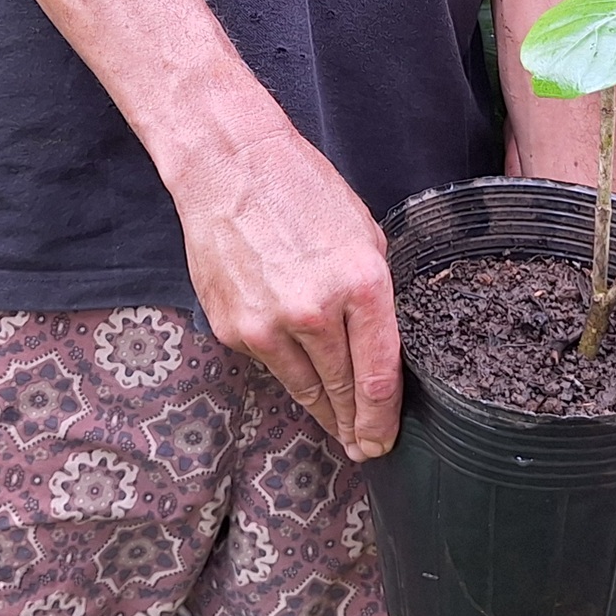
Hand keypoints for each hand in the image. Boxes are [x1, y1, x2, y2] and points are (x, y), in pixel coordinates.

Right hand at [172, 125, 403, 459]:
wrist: (230, 167)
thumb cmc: (303, 191)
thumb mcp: (365, 235)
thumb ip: (376, 295)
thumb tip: (381, 347)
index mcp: (361, 285)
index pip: (378, 377)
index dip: (384, 420)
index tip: (384, 442)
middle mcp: (315, 312)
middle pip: (342, 391)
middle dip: (355, 426)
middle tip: (364, 447)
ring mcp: (267, 325)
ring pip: (303, 388)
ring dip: (322, 410)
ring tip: (337, 427)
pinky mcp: (233, 328)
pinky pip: (270, 363)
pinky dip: (285, 368)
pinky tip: (296, 366)